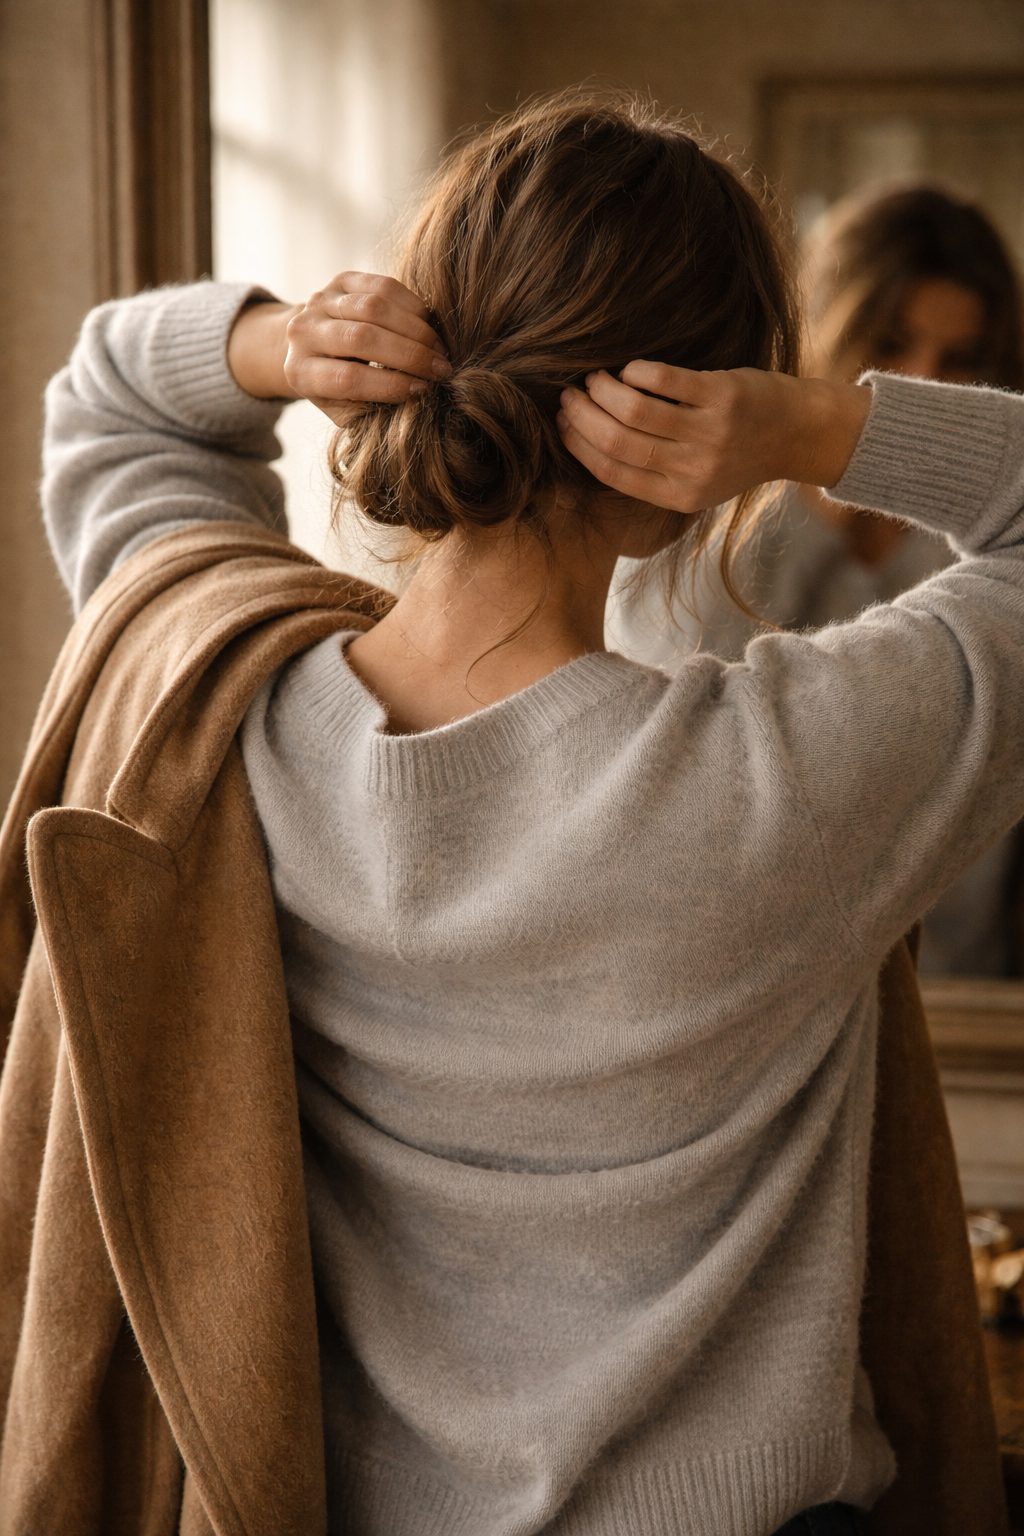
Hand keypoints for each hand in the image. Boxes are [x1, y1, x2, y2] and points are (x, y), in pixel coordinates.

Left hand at [283, 272, 450, 423]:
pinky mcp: (341, 280)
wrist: (314, 346)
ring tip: (439, 349)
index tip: (423, 391)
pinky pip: (383, 286)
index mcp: (301, 373)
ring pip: (374, 307)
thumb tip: (412, 406)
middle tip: (441, 369)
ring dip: (416, 330)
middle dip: (409, 355)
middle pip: (361, 338)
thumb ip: (371, 412)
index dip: (390, 385)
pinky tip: (429, 326)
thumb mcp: (347, 410)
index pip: (348, 378)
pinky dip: (413, 306)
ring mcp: (319, 301)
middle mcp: (303, 333)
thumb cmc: (338, 389)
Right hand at [556, 364, 870, 512]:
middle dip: (583, 415)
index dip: (577, 445)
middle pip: (617, 442)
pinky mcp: (724, 397)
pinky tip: (630, 368)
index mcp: (678, 496)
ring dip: (604, 389)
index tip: (560, 423)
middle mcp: (693, 469)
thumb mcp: (696, 481)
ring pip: (635, 410)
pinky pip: (665, 380)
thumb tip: (587, 444)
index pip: (611, 472)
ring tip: (595, 377)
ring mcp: (710, 433)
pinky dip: (638, 371)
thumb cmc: (736, 454)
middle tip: (568, 394)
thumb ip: (651, 473)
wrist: (796, 433)